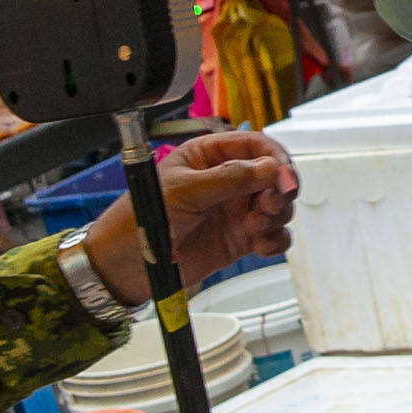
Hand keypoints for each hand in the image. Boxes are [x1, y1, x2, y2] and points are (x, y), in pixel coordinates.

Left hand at [82, 132, 298, 303]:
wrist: (127, 266)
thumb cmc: (141, 218)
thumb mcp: (184, 192)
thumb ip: (229, 179)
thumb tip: (270, 168)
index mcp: (209, 155)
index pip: (256, 145)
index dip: (276, 158)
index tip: (284, 177)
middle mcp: (227, 180)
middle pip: (274, 176)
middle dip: (280, 190)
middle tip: (271, 205)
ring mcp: (235, 210)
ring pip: (278, 206)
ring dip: (277, 216)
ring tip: (255, 227)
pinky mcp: (239, 239)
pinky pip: (273, 235)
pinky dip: (275, 240)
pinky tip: (260, 246)